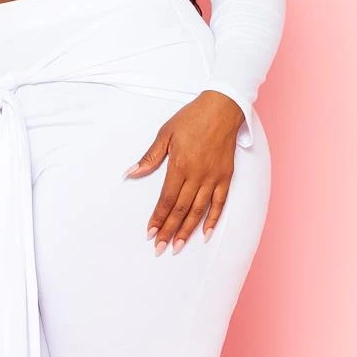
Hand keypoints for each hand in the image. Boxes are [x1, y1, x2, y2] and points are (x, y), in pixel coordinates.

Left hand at [123, 91, 244, 252]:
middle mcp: (197, 175)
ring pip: (199, 211)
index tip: (150, 233)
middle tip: (160, 248)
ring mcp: (213, 178)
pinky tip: (206, 234)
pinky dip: (213, 220)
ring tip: (179, 246)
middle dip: (169, 231)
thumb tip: (130, 173)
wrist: (222, 108)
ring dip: (187, 230)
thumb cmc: (192, 118)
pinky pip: (220, 203)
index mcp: (180, 165)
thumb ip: (150, 157)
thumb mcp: (165, 134)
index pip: (166, 200)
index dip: (158, 218)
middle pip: (181, 210)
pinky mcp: (226, 177)